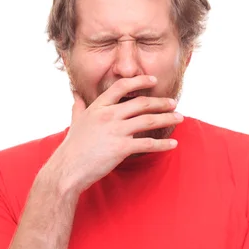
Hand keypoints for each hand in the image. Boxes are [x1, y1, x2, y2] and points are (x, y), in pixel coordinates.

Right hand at [42, 75, 182, 194]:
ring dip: (167, 118)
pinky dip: (163, 144)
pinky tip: (173, 144)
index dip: (139, 81)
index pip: (122, 86)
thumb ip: (79, 107)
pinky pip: (148, 143)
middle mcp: (108, 116)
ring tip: (180, 118)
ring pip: (148, 120)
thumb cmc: (72, 147)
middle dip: (161, 102)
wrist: (68, 169)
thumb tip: (76, 94)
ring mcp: (116, 131)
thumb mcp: (75, 121)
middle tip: (174, 103)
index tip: (153, 80)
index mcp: (98, 107)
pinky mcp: (121, 148)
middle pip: (141, 103)